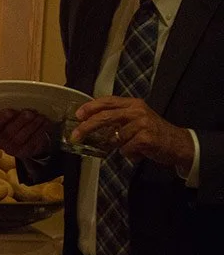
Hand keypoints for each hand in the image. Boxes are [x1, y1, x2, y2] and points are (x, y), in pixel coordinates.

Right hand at [0, 109, 54, 157]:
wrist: (26, 142)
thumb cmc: (16, 125)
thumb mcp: (11, 118)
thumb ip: (13, 113)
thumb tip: (22, 106)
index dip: (2, 119)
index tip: (10, 111)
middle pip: (8, 132)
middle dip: (20, 121)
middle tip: (29, 113)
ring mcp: (12, 150)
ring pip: (21, 138)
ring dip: (32, 126)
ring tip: (40, 117)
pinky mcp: (24, 153)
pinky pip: (32, 143)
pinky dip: (39, 132)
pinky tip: (45, 124)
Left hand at [74, 97, 194, 171]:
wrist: (178, 143)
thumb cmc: (153, 132)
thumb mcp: (136, 119)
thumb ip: (117, 119)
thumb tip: (90, 124)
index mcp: (133, 104)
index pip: (107, 101)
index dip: (91, 107)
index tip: (78, 115)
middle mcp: (137, 111)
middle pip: (105, 117)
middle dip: (87, 127)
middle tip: (75, 136)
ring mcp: (142, 124)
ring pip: (115, 138)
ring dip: (118, 147)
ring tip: (130, 146)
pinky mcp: (146, 138)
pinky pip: (125, 149)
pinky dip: (129, 154)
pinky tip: (139, 152)